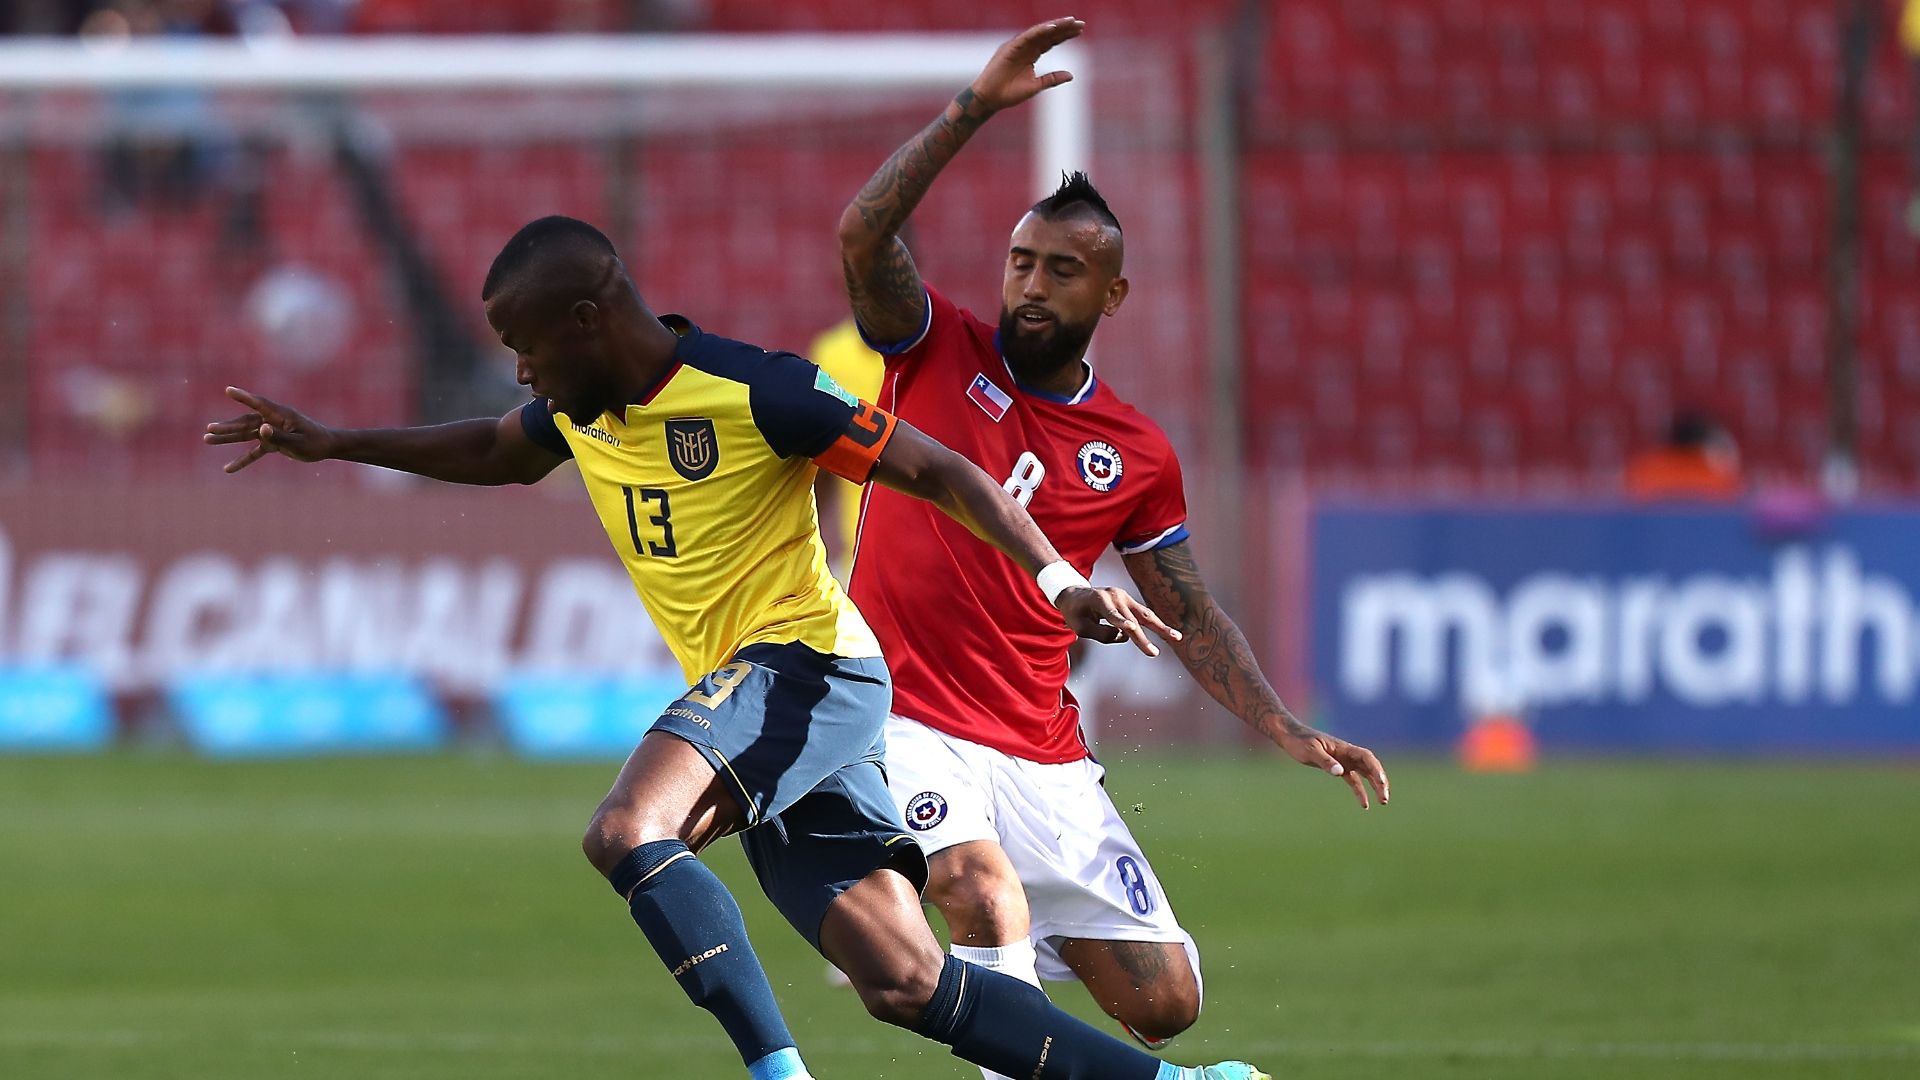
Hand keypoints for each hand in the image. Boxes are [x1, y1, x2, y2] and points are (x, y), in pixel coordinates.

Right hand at [202, 385, 337, 472]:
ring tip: (207, 439)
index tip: (229, 390)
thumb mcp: (298, 441)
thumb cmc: (315, 442)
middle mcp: (272, 421)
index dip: (244, 397)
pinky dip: (242, 459)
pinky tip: (228, 469)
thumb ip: (279, 436)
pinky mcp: (272, 443)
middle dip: (227, 427)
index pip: (259, 404)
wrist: (326, 447)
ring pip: (245, 434)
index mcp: (280, 415)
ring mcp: (270, 431)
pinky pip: (254, 452)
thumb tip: (261, 429)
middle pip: (246, 422)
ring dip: (228, 438)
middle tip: (209, 429)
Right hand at [969, 17, 1084, 112]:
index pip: (1051, 41)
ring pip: (1040, 32)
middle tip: (1080, 23)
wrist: (990, 99)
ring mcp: (1018, 46)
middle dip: (1064, 28)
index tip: (1080, 30)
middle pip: (1048, 34)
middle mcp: (1026, 47)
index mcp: (1032, 54)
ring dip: (1055, 26)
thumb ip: (1052, 79)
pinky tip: (1052, 28)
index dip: (1065, 35)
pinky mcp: (1010, 48)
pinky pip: (1027, 37)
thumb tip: (1071, 75)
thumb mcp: (1036, 86)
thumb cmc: (1009, 93)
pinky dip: (1039, 31)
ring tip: (1070, 22)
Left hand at [1056, 585, 1180, 656]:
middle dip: (1143, 638)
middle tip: (1154, 654)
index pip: (1112, 615)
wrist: (1076, 594)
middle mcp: (1115, 596)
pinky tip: (1169, 634)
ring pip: (1145, 615)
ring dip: (1161, 627)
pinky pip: (1142, 615)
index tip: (1131, 629)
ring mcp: (1124, 597)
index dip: (1122, 623)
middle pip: (1133, 620)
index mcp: (1099, 600)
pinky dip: (1154, 625)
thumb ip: (1101, 634)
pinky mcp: (1129, 601)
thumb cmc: (1075, 612)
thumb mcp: (1080, 627)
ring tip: (1178, 638)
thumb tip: (1124, 636)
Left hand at [1276, 727, 1390, 808]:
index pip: (1366, 757)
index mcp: (1343, 748)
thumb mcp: (1310, 751)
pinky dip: (1360, 791)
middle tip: (1385, 798)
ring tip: (1383, 802)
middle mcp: (1347, 754)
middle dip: (1380, 781)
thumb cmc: (1299, 741)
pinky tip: (1365, 805)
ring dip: (1375, 786)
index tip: (1380, 782)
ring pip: (1365, 774)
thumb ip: (1325, 761)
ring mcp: (1343, 760)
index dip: (1376, 769)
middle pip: (1370, 767)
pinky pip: (1353, 780)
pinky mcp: (1337, 767)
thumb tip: (1340, 772)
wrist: (1290, 736)